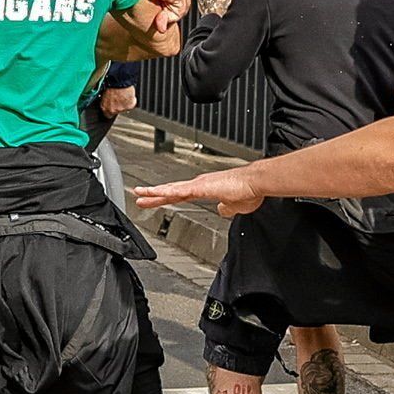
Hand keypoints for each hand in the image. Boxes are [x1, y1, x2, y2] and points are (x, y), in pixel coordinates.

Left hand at [96, 85, 135, 118]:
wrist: (120, 81)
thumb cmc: (111, 84)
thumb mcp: (105, 93)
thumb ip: (106, 101)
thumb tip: (108, 101)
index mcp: (104, 107)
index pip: (107, 114)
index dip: (110, 110)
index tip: (112, 106)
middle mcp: (112, 110)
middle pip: (116, 111)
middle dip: (118, 105)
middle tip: (118, 98)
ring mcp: (121, 109)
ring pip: (124, 108)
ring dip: (124, 103)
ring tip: (123, 95)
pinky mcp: (129, 106)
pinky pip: (131, 104)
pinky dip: (131, 100)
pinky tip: (128, 94)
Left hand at [133, 165, 262, 216]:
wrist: (255, 183)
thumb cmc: (248, 191)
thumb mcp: (235, 206)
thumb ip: (227, 209)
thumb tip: (222, 211)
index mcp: (205, 189)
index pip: (180, 195)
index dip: (167, 198)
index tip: (156, 199)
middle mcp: (198, 184)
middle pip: (171, 191)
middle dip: (154, 195)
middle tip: (139, 196)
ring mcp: (198, 185)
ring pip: (170, 189)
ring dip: (154, 192)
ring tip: (139, 194)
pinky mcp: (200, 187)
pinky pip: (178, 190)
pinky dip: (165, 192)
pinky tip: (154, 193)